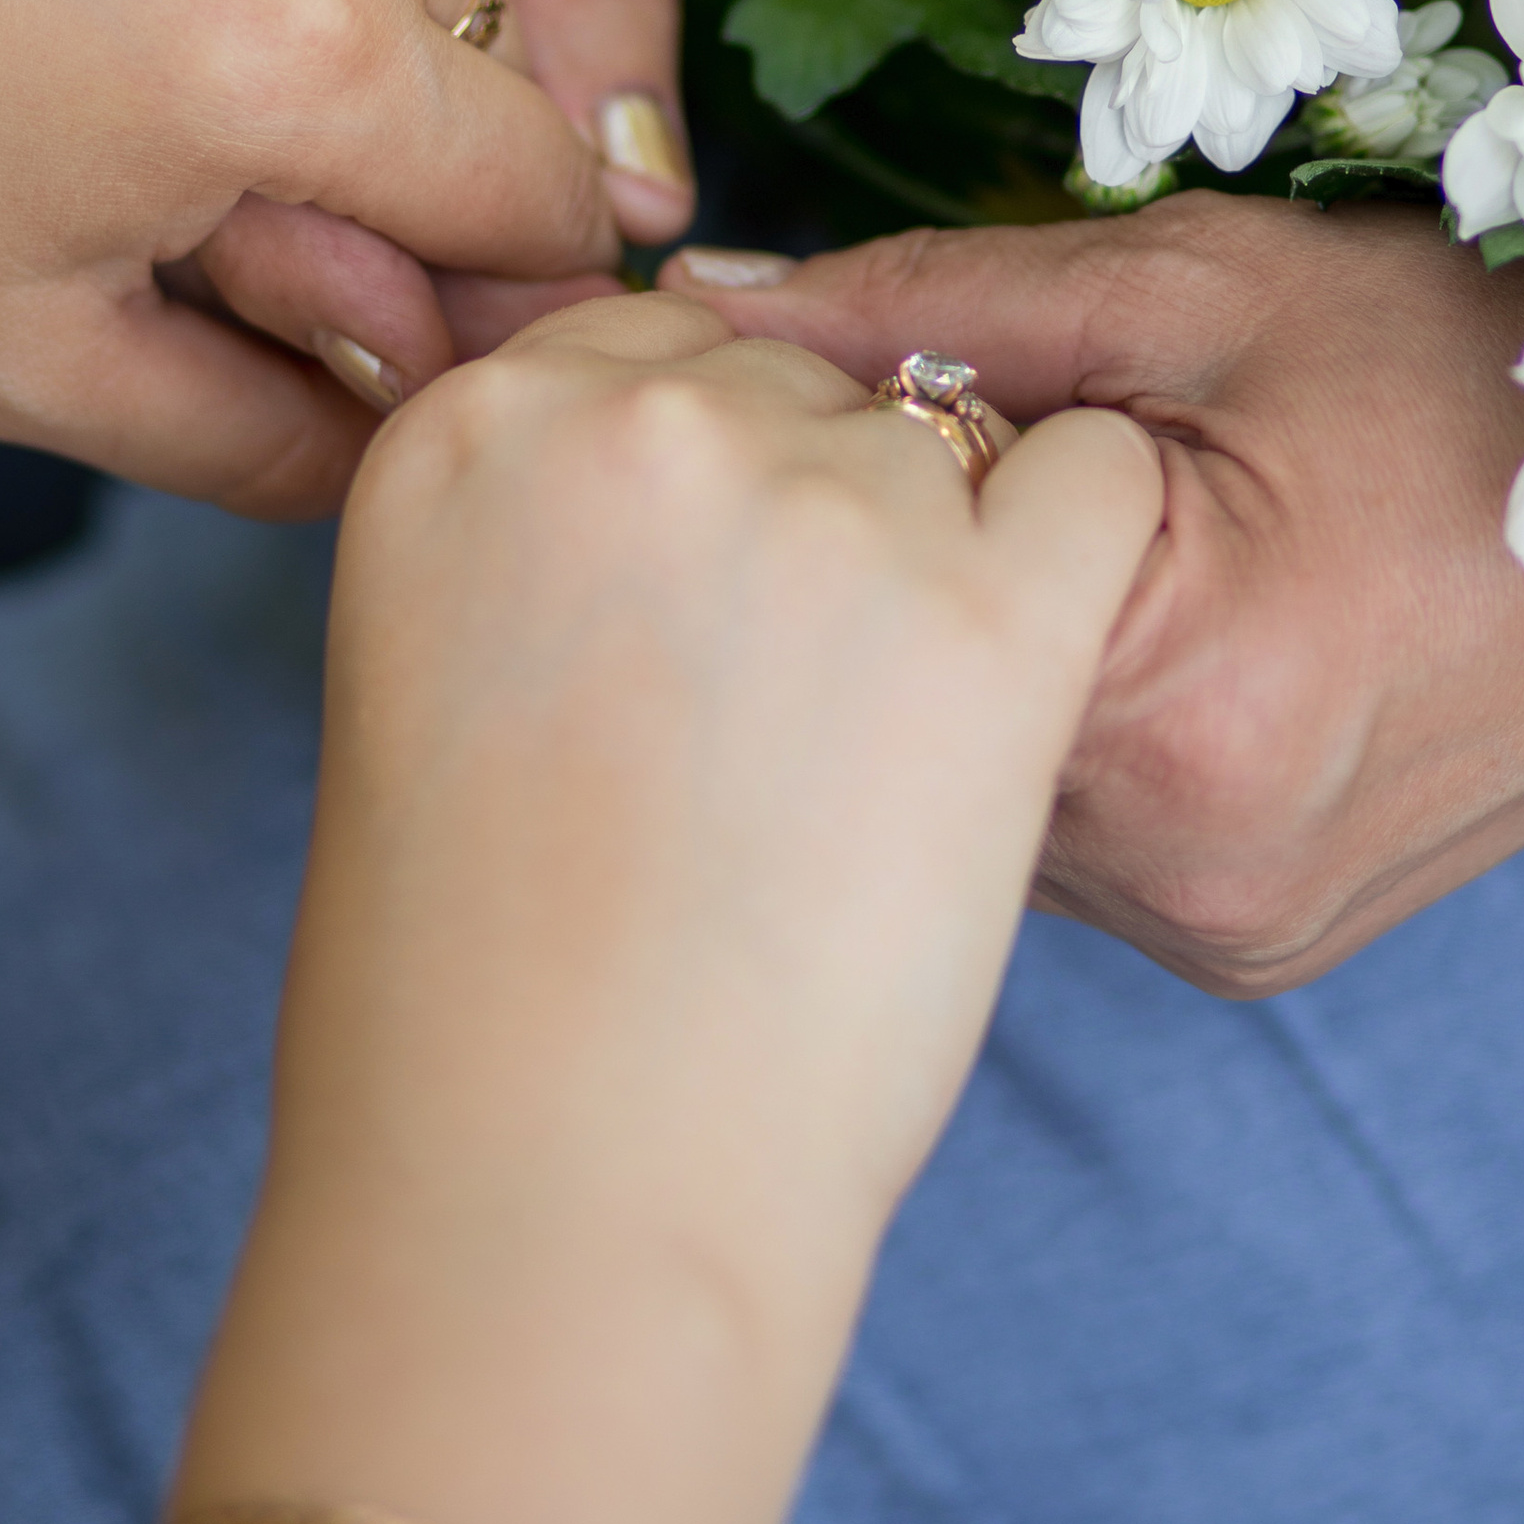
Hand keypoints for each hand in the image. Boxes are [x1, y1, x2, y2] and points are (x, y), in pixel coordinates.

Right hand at [296, 297, 1162, 1320]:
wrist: (555, 1179)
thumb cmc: (471, 979)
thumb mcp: (425, 679)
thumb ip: (534, 517)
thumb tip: (647, 444)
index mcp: (473, 425)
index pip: (645, 344)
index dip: (700, 473)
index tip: (701, 603)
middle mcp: (644, 421)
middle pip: (799, 385)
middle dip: (813, 515)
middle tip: (781, 716)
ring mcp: (826, 505)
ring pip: (944, 432)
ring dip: (937, 556)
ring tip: (866, 764)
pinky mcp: (988, 612)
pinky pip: (1099, 480)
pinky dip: (1090, 549)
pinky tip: (1026, 677)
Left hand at [665, 199, 1523, 994]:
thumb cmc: (1467, 372)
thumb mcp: (1196, 288)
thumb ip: (932, 304)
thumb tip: (702, 304)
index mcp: (1176, 691)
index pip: (877, 600)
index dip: (849, 487)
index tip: (870, 411)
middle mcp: (1189, 859)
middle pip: (913, 716)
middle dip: (908, 590)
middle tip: (973, 467)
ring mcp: (1222, 926)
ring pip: (984, 787)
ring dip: (984, 674)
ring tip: (1101, 545)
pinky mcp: (1251, 948)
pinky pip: (1075, 835)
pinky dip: (1071, 736)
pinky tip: (1151, 636)